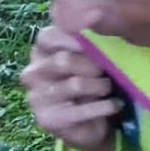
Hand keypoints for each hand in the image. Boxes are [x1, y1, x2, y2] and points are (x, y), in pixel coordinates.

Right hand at [20, 27, 123, 150]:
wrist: (92, 125)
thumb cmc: (94, 82)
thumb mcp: (94, 60)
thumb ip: (93, 44)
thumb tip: (104, 25)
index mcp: (42, 52)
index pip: (49, 36)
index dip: (76, 39)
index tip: (101, 43)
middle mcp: (34, 73)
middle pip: (64, 61)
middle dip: (94, 66)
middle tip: (108, 71)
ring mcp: (37, 97)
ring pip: (75, 85)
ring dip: (101, 86)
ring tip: (110, 89)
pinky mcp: (48, 119)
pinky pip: (82, 110)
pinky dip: (105, 106)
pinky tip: (116, 105)